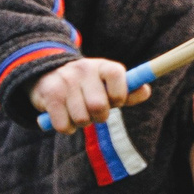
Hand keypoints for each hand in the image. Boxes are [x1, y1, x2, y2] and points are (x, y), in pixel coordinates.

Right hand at [30, 57, 148, 133]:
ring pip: (82, 119)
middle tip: (94, 112)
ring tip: (77, 112)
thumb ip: (128, 91)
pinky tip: (64, 116)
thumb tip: (146, 91)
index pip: (117, 75)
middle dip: (99, 116)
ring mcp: (65, 80)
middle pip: (99, 106)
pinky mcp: (50, 95)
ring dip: (82, 123)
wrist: (47, 76)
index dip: (119, 95)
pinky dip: (67, 127)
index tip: (114, 101)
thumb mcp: (107, 85)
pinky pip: (64, 126)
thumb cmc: (87, 87)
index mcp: (102, 65)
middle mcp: (83, 69)